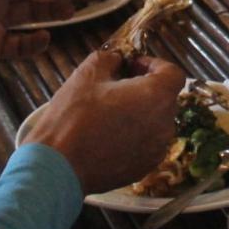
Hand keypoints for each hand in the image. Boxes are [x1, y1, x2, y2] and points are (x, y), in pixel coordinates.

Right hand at [22, 51, 184, 194]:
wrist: (55, 169)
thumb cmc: (72, 118)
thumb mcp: (86, 75)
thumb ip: (109, 59)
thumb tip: (117, 60)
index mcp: (157, 96)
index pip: (173, 73)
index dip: (154, 65)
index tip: (132, 66)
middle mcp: (165, 123)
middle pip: (164, 97)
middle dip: (144, 88)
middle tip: (116, 88)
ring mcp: (156, 148)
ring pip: (155, 121)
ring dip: (139, 113)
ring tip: (110, 114)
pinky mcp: (145, 167)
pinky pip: (147, 143)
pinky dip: (134, 136)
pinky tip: (108, 137)